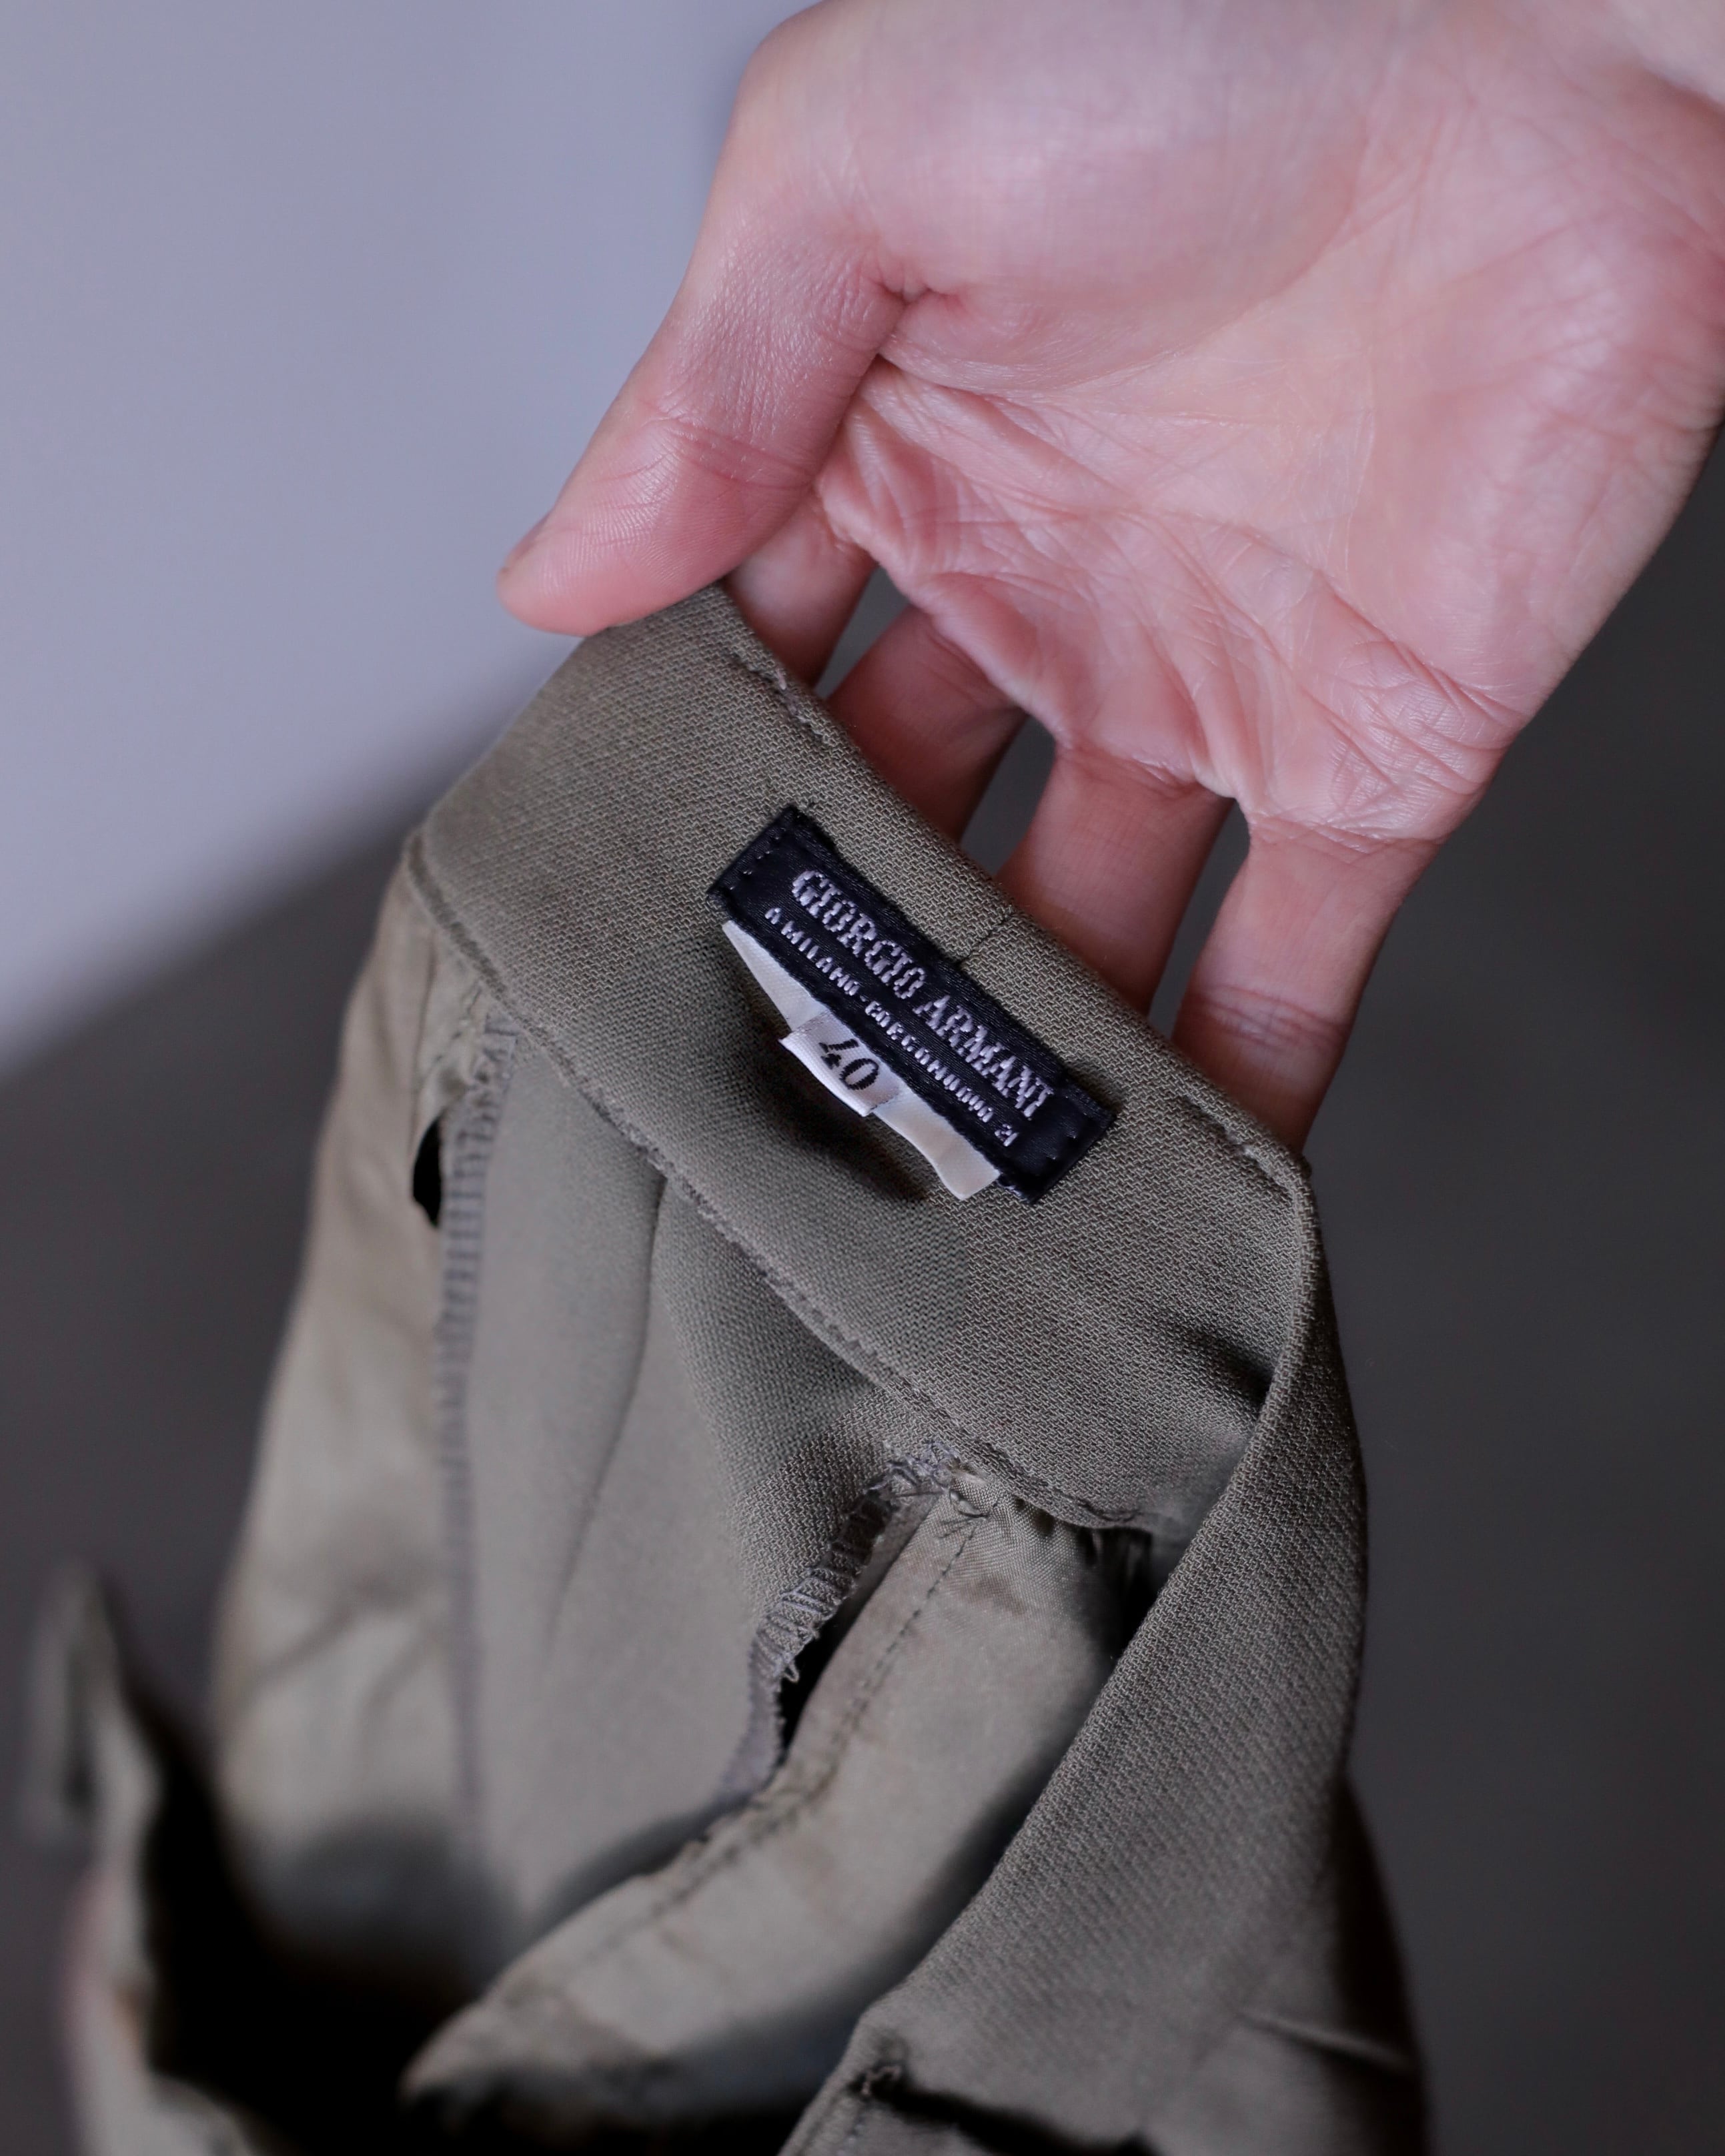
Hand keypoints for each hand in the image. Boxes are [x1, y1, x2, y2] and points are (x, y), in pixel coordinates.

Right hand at [499, 0, 1724, 1145]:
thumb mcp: (865, 164)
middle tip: (758, 1120)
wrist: (1561, 27)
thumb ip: (705, 394)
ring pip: (1076, 938)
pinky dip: (1224, 1091)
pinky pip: (1288, 968)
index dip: (680, 815)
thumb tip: (547, 581)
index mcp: (895, 465)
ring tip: (925, 1209)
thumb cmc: (1210, 14)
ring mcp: (1200, 693)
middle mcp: (1036, 600)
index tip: (616, 946)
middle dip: (835, 975)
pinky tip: (1145, 1202)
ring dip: (1009, 1069)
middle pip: (901, 845)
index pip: (745, 688)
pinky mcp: (1372, 756)